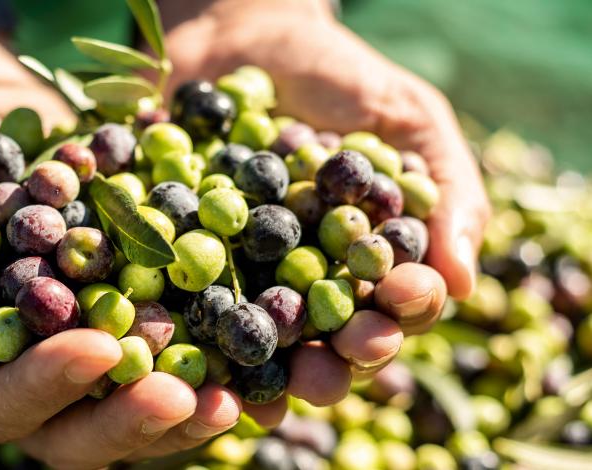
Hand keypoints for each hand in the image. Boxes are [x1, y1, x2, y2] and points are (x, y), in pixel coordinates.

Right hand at [0, 33, 268, 468]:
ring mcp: (65, 366)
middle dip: (125, 420)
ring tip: (230, 398)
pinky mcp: (114, 330)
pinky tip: (248, 361)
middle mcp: (10, 390)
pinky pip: (160, 363)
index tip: (97, 348)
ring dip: (178, 414)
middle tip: (183, 395)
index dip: (44, 388)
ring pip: (122, 415)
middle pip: (68, 436)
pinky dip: (204, 364)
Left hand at [158, 0, 486, 401]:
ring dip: (258, 373)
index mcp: (365, 263)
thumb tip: (463, 280)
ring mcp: (241, 279)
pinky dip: (179, 330)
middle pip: (324, 344)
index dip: (399, 314)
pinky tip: (179, 350)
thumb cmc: (335, 75)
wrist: (239, 35)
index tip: (398, 304)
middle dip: (331, 364)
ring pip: (254, 344)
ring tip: (259, 391)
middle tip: (327, 369)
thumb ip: (443, 188)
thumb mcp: (404, 115)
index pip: (392, 307)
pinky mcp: (179, 263)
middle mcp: (305, 284)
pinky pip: (179, 306)